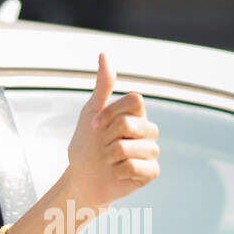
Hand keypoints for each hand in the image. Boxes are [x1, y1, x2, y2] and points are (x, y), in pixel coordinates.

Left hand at [64, 53, 159, 208]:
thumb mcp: (90, 112)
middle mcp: (148, 130)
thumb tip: (104, 54)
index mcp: (137, 114)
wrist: (81, 179)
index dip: (109, 113)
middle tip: (101, 148)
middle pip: (129, 123)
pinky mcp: (151, 172)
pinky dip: (119, 171)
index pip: (135, 100)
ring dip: (109, 156)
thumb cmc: (86, 146)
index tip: (93, 126)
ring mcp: (152, 151)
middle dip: (106, 137)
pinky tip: (117, 173)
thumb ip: (103, 86)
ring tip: (109, 161)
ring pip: (130, 146)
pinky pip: (136, 166)